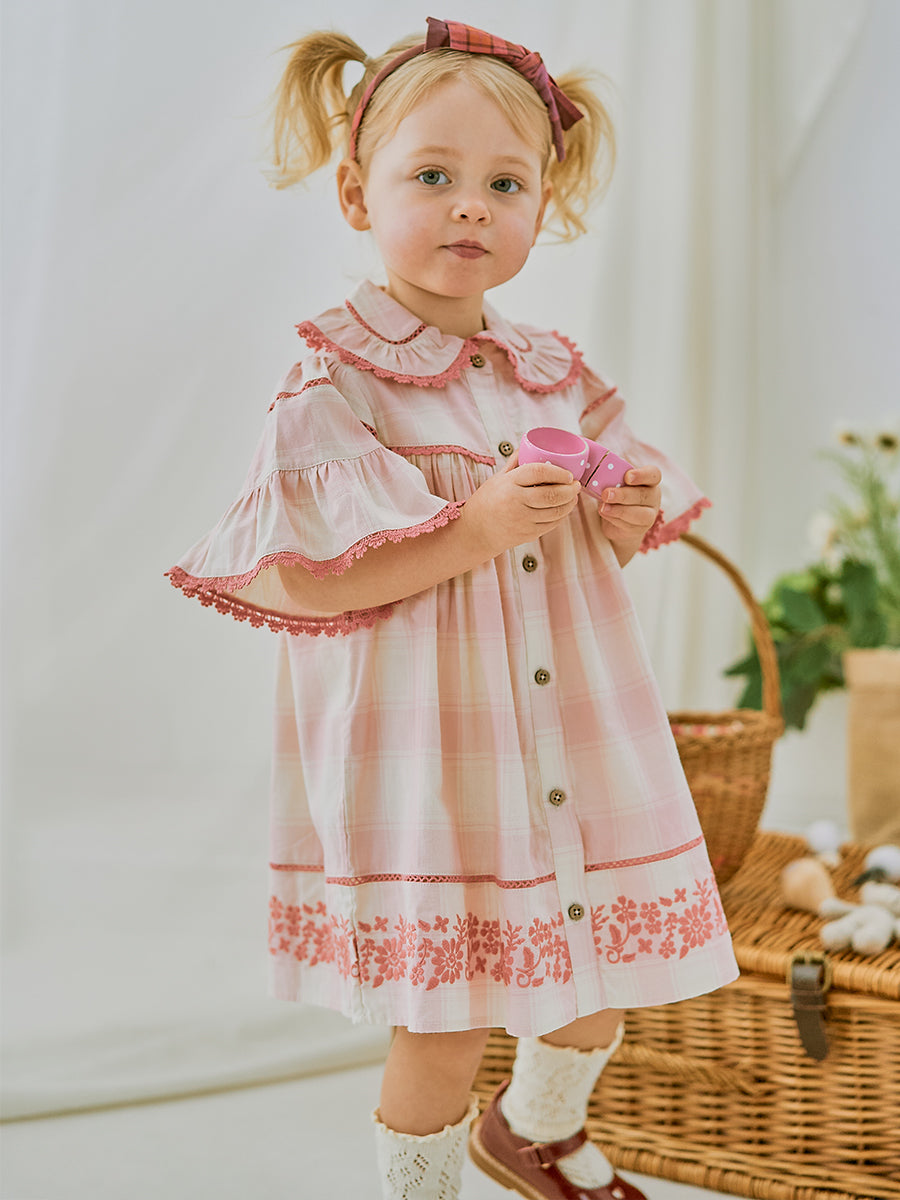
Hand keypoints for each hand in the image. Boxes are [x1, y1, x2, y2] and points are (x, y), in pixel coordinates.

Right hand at [464, 452, 581, 555]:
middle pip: (552, 494)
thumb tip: (528, 445)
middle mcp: (515, 502)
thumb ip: (514, 463)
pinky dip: (561, 516)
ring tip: (573, 497)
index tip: (568, 473)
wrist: (475, 531)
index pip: (538, 472)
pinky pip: (551, 524)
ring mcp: (522, 520)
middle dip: (570, 489)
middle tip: (576, 484)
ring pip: (555, 511)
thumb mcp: (496, 479)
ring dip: (569, 503)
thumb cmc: (486, 501)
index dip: (558, 472)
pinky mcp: (527, 534)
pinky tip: (563, 509)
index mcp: (509, 484)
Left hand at [597, 465, 661, 546]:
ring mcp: (649, 515)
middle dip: (623, 495)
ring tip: (603, 507)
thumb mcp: (615, 482)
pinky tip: (604, 513)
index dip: (642, 475)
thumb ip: (612, 477)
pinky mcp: (640, 529)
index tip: (627, 477)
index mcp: (649, 481)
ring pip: (640, 514)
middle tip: (606, 494)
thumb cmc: (617, 493)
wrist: (616, 518)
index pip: (653, 474)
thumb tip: (599, 471)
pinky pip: (629, 525)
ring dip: (620, 510)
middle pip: (643, 495)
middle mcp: (653, 497)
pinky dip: (614, 519)